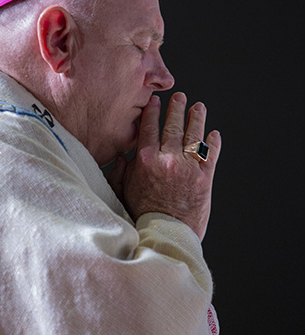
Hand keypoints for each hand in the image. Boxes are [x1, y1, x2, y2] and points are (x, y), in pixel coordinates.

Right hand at [108, 92, 220, 240]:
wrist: (165, 236)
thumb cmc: (142, 216)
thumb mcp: (123, 192)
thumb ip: (120, 173)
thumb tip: (122, 157)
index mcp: (146, 161)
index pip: (149, 128)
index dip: (153, 112)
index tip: (155, 102)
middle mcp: (168, 160)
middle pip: (173, 127)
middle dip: (177, 109)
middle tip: (180, 98)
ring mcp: (188, 168)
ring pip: (194, 136)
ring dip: (197, 119)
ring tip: (199, 108)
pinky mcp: (204, 179)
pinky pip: (210, 155)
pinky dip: (213, 142)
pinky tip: (213, 134)